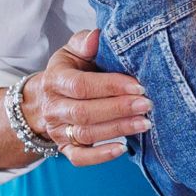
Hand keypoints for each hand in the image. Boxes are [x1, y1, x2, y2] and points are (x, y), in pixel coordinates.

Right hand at [22, 29, 152, 166]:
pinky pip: (79, 158)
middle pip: (85, 112)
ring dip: (118, 129)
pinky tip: (123, 149)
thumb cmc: (70, 70)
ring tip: (145, 123)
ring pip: (86, 135)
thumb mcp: (73, 51)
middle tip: (147, 105)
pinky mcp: (65, 148)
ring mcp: (58, 130)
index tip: (138, 86)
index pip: (81, 86)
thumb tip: (96, 37)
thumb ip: (84, 41)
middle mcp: (53, 107)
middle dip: (119, 109)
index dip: (110, 86)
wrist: (47, 98)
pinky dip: (100, 156)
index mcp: (55, 80)